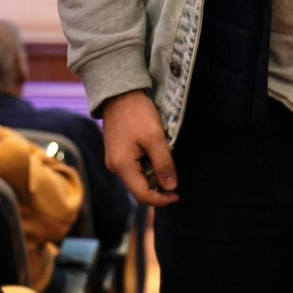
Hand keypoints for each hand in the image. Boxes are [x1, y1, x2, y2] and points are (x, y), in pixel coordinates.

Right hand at [102, 90, 177, 206]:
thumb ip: (163, 164)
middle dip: (158, 183)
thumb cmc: (138, 113)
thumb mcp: (155, 138)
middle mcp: (115, 167)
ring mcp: (115, 160)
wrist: (120, 92)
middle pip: (139, 187)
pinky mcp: (117, 152)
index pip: (142, 195)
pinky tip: (154, 149)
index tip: (177, 195)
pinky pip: (134, 166)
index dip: (161, 200)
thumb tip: (171, 187)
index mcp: (122, 166)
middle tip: (173, 169)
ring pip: (138, 176)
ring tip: (163, 152)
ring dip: (153, 171)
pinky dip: (147, 163)